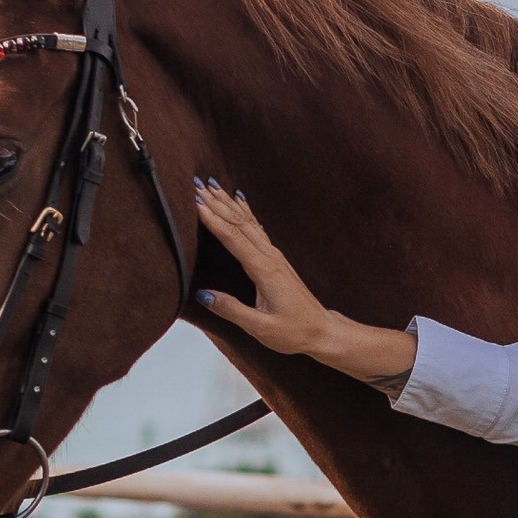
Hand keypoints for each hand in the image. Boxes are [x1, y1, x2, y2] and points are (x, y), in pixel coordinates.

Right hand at [191, 179, 417, 389]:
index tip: (195, 202)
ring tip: (210, 186)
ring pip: (248, 222)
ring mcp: (275, 255)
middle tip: (195, 186)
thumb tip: (203, 294)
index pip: (233, 238)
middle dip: (217, 203)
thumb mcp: (260, 327)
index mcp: (264, 270)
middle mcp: (270, 257)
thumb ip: (231, 310)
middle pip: (239, 223)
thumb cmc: (294, 331)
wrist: (321, 331)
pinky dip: (244, 212)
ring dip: (228, 203)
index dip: (213, 219)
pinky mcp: (276, 258)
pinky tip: (238, 200)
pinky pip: (256, 228)